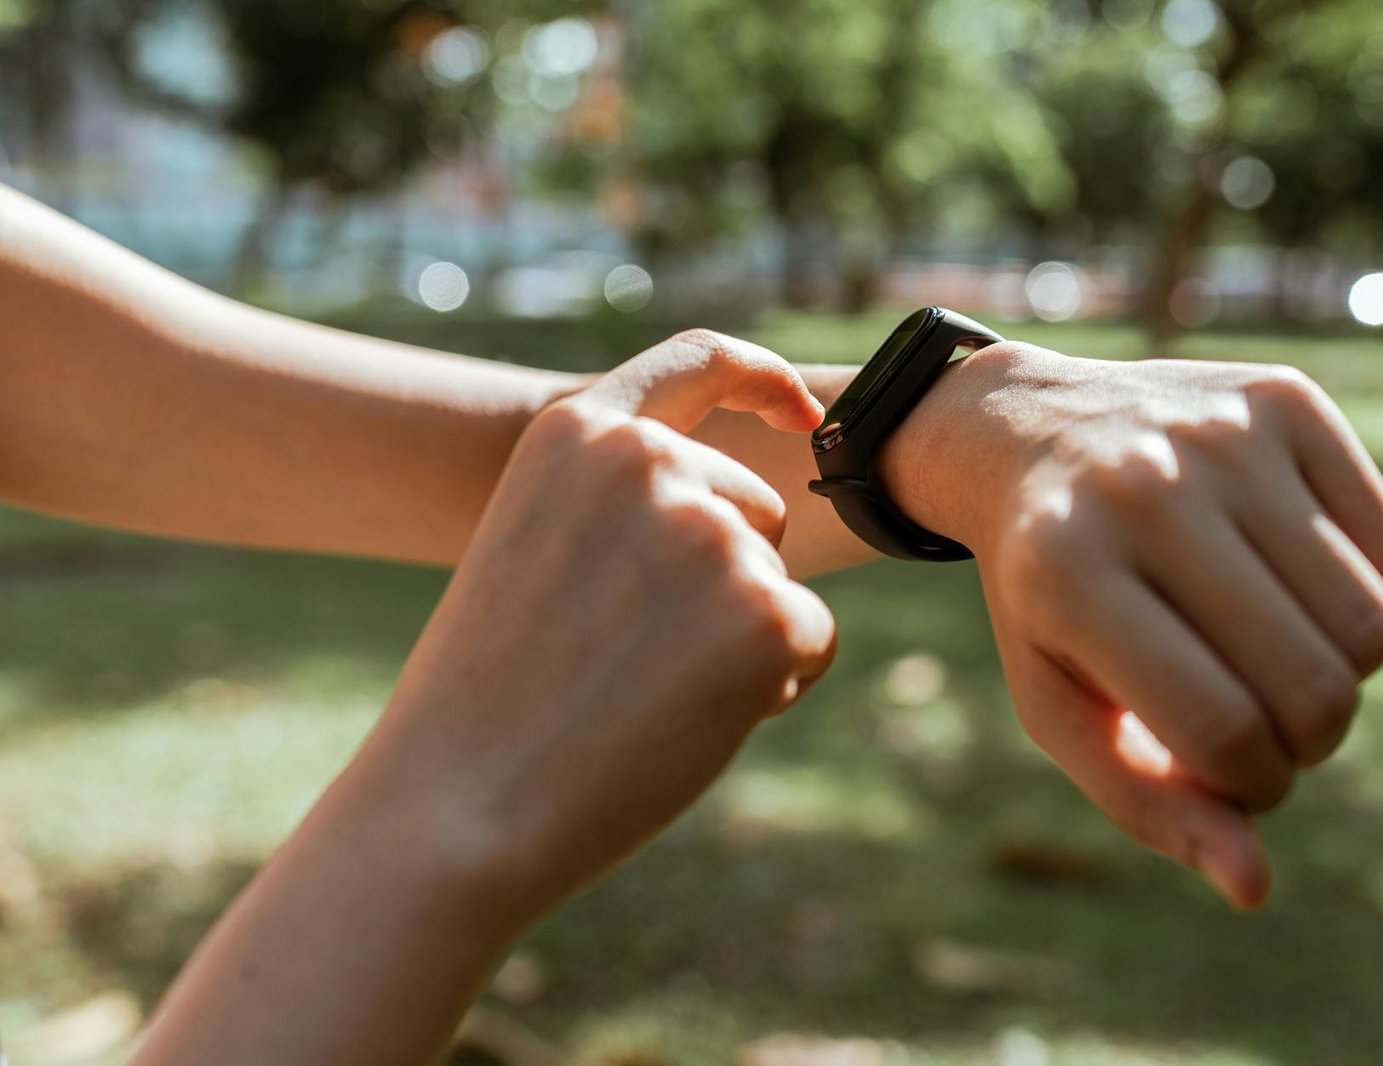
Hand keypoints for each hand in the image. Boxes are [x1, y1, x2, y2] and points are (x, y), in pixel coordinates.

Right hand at [356, 331, 836, 920]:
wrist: (457, 811)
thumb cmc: (487, 699)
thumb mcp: (533, 549)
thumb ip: (620, 507)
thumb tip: (727, 518)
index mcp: (580, 435)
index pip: (697, 361)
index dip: (762, 380)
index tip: (802, 410)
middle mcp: (652, 462)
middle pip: (756, 509)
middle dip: (729, 579)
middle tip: (631, 661)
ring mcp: (713, 532)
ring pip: (777, 583)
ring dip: (739, 641)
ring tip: (640, 697)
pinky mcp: (766, 611)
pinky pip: (812, 641)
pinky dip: (775, 688)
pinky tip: (688, 725)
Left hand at [884, 343, 1382, 908]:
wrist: (1023, 433)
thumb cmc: (1044, 595)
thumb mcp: (1058, 703)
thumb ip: (1145, 802)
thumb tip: (1254, 888)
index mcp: (1069, 574)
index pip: (1222, 731)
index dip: (1250, 787)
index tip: (1230, 776)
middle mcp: (1147, 488)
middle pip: (1316, 687)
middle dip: (1305, 742)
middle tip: (1259, 722)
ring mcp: (1222, 433)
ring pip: (1374, 627)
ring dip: (1338, 676)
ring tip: (1270, 657)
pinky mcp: (1285, 399)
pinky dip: (1354, 591)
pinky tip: (1277, 573)